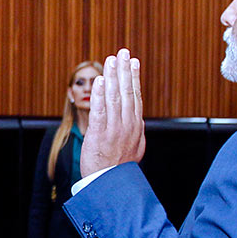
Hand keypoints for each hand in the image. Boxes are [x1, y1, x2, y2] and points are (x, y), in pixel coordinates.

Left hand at [81, 48, 145, 177]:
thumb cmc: (120, 167)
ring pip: (114, 97)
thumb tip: (138, 118)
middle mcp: (127, 125)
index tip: (132, 61)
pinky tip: (99, 81)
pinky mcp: (100, 134)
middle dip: (124, 70)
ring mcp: (114, 129)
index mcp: (136, 126)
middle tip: (122, 52)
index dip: (133, 77)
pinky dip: (99, 95)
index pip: (135, 96)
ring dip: (112, 77)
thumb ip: (135, 130)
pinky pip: (100, 111)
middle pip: (126, 92)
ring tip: (110, 60)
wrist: (111, 185)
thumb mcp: (135, 147)